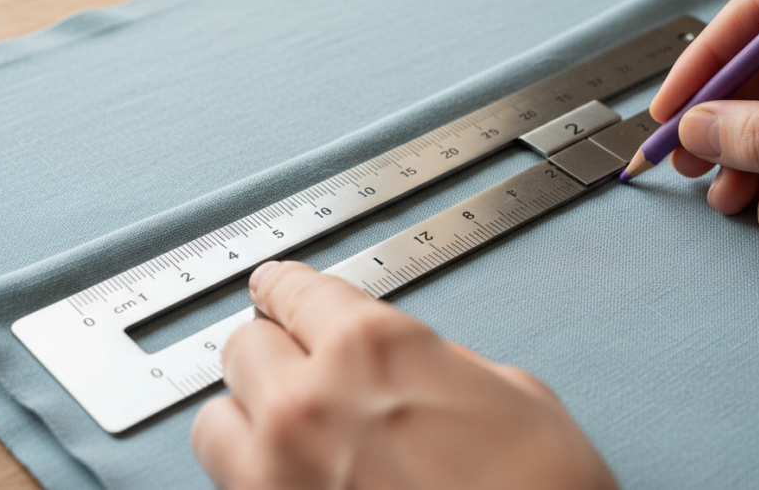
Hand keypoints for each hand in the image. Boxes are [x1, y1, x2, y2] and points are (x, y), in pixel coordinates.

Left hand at [192, 261, 618, 489]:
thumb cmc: (544, 488)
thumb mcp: (511, 391)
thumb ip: (436, 362)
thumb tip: (406, 365)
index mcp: (374, 345)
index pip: (294, 291)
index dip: (285, 288)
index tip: (275, 290)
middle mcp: (311, 401)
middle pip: (244, 347)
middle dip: (271, 349)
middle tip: (295, 360)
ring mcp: (278, 472)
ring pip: (214, 417)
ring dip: (246, 412)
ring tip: (283, 424)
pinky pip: (227, 480)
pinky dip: (248, 468)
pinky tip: (292, 470)